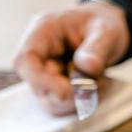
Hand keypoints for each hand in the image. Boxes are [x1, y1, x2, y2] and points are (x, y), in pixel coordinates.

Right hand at [13, 0, 129, 114]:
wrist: (105, 31)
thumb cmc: (103, 24)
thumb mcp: (106, 30)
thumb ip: (97, 48)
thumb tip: (86, 67)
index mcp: (43, 31)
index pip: (25, 60)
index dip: (40, 80)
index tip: (66, 91)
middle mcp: (39, 54)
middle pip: (37, 87)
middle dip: (69, 94)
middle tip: (97, 84)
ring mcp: (44, 74)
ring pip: (50, 102)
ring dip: (78, 100)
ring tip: (100, 81)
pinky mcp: (54, 88)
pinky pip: (62, 106)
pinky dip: (81, 103)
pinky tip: (96, 87)